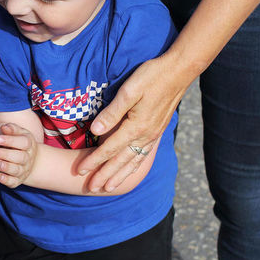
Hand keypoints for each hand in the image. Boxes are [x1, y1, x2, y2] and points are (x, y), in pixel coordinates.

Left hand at [0, 123, 37, 188]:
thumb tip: (4, 127)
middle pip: (20, 157)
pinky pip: (13, 182)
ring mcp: (23, 170)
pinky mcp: (17, 180)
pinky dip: (6, 180)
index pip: (23, 143)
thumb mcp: (18, 133)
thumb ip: (12, 129)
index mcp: (29, 144)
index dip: (10, 141)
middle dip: (6, 154)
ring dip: (7, 167)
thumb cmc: (19, 142)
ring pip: (17, 170)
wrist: (28, 158)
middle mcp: (28, 158)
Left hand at [78, 55, 188, 191]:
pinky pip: (144, 155)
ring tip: (109, 188)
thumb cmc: (152, 76)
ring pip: (134, 161)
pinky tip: (130, 170)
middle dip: (105, 175)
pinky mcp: (158, 131)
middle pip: (121, 161)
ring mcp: (153, 134)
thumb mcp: (129, 90)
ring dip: (120, 176)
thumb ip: (112, 112)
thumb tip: (95, 130)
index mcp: (136, 126)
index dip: (94, 161)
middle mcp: (146, 135)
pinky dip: (135, 166)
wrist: (180, 71)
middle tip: (91, 189)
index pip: (110, 148)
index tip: (80, 171)